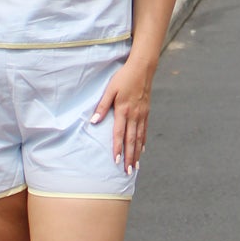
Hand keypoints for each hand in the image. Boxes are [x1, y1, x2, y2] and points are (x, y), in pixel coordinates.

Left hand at [93, 57, 153, 173]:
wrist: (142, 69)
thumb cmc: (123, 78)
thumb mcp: (110, 90)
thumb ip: (102, 106)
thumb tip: (94, 121)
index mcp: (123, 110)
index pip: (119, 133)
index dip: (117, 148)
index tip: (116, 160)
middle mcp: (134, 115)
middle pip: (131, 140)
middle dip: (129, 157)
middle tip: (128, 171)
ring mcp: (141, 115)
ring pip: (139, 138)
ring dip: (137, 153)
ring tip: (135, 166)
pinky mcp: (146, 112)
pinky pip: (144, 130)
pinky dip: (143, 142)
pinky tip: (142, 150)